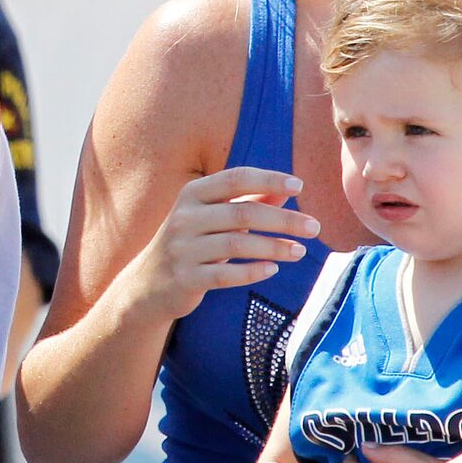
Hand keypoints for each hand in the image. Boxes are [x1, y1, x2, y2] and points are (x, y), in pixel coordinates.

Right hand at [125, 165, 321, 322]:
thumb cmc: (191, 243)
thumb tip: (287, 188)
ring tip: (300, 251)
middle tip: (314, 228)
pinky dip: (252, 272)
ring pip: (236, 244)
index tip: (299, 185)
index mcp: (192, 194)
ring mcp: (183, 249)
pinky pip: (225, 275)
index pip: (235, 178)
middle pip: (242, 213)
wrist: (147, 284)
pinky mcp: (185, 278)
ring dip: (274, 247)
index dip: (268, 179)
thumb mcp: (213, 217)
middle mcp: (185, 217)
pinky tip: (273, 270)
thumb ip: (248, 201)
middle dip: (283, 220)